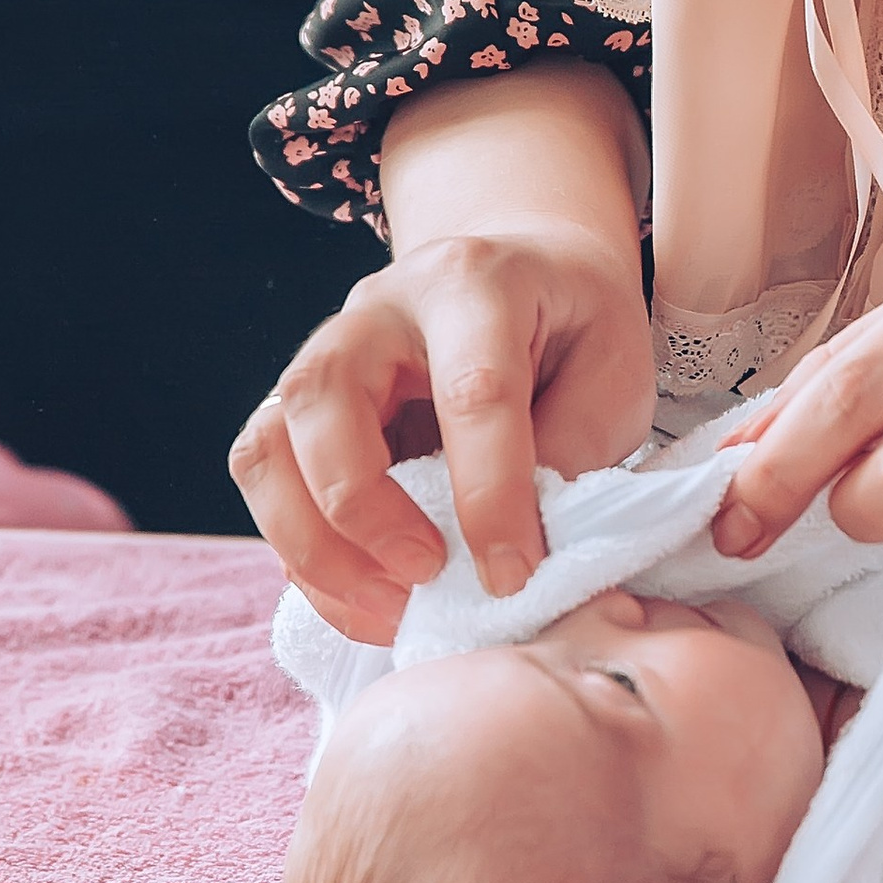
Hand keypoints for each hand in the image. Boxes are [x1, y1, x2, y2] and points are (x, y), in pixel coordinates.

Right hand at [231, 224, 658, 643]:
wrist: (527, 275)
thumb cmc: (574, 327)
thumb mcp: (615, 372)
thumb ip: (573, 449)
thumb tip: (514, 548)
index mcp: (474, 283)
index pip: (470, 392)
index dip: (489, 496)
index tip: (512, 576)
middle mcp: (378, 310)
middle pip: (321, 397)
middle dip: (364, 509)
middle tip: (428, 577)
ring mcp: (325, 356)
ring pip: (267, 447)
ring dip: (314, 545)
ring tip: (389, 607)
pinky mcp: (300, 410)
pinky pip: (267, 486)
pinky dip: (305, 558)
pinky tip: (366, 601)